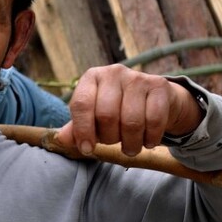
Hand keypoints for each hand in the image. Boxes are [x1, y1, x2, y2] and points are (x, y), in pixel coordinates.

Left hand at [55, 65, 202, 156]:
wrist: (156, 99)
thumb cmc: (119, 109)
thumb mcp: (94, 116)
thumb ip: (77, 127)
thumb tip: (62, 139)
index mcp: (92, 77)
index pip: (81, 104)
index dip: (82, 130)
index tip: (87, 148)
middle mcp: (113, 73)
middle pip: (106, 115)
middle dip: (109, 138)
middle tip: (114, 143)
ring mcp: (137, 77)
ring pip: (131, 121)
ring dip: (131, 143)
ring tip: (130, 148)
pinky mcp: (159, 86)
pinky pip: (154, 120)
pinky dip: (150, 138)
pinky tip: (148, 142)